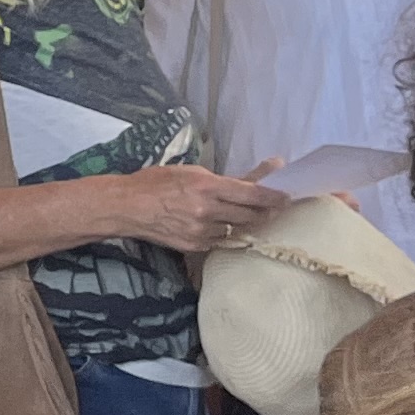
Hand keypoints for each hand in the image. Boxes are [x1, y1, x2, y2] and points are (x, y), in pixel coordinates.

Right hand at [118, 165, 288, 255]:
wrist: (127, 207)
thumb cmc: (156, 182)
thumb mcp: (192, 172)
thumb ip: (227, 178)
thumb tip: (266, 169)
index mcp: (207, 186)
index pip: (252, 194)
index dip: (274, 197)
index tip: (288, 197)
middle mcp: (207, 210)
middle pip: (251, 215)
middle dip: (265, 212)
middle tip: (273, 207)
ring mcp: (201, 230)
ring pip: (237, 229)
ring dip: (243, 223)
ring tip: (240, 214)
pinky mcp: (195, 245)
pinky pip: (220, 240)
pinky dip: (223, 232)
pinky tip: (216, 224)